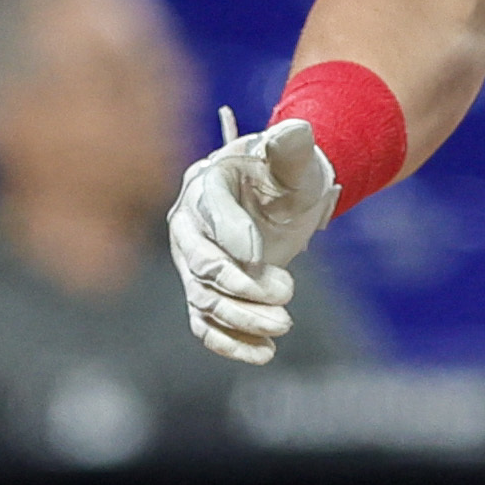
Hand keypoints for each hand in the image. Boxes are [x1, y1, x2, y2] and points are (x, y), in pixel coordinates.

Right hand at [168, 118, 338, 364]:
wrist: (284, 196)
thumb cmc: (286, 171)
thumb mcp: (293, 156)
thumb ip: (292, 145)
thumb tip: (296, 130)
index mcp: (204, 185)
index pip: (209, 213)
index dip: (231, 234)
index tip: (258, 253)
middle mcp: (189, 227)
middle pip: (202, 266)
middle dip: (242, 288)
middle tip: (286, 296)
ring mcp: (192, 264)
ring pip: (206, 301)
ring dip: (244, 320)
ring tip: (285, 325)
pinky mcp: (205, 293)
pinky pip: (206, 326)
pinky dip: (230, 344)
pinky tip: (264, 353)